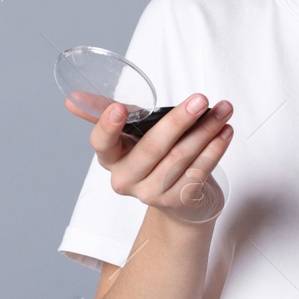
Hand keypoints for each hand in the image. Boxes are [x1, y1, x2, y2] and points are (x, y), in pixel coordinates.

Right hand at [79, 92, 234, 223]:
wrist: (177, 198)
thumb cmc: (152, 154)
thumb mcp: (130, 132)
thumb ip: (107, 112)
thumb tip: (72, 97)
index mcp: (110, 158)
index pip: (101, 143)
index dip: (108, 126)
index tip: (120, 108)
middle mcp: (125, 179)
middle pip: (152, 147)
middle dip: (179, 121)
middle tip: (201, 99)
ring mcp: (151, 194)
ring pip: (181, 157)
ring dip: (206, 130)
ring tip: (224, 109)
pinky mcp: (176, 201)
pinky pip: (199, 171)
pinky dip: (215, 149)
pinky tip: (225, 131)